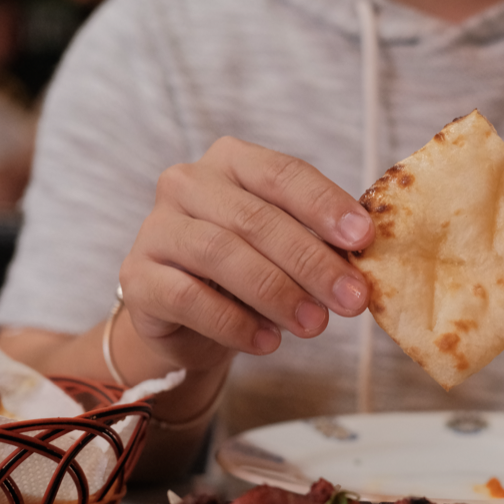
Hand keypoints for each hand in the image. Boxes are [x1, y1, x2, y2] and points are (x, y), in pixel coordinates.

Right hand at [118, 136, 373, 370]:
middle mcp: (188, 183)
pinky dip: (235, 323)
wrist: (188, 315)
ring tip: (315, 325)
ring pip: (221, 254)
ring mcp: (157, 228)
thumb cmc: (249, 267)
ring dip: (277, 292)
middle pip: (256, 218)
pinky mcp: (138, 278)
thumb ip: (319, 242)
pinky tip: (269, 342)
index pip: (283, 173)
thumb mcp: (287, 245)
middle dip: (311, 261)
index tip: (364, 238)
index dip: (325, 205)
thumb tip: (365, 260)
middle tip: (352, 299)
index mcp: (232, 161)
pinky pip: (188, 297)